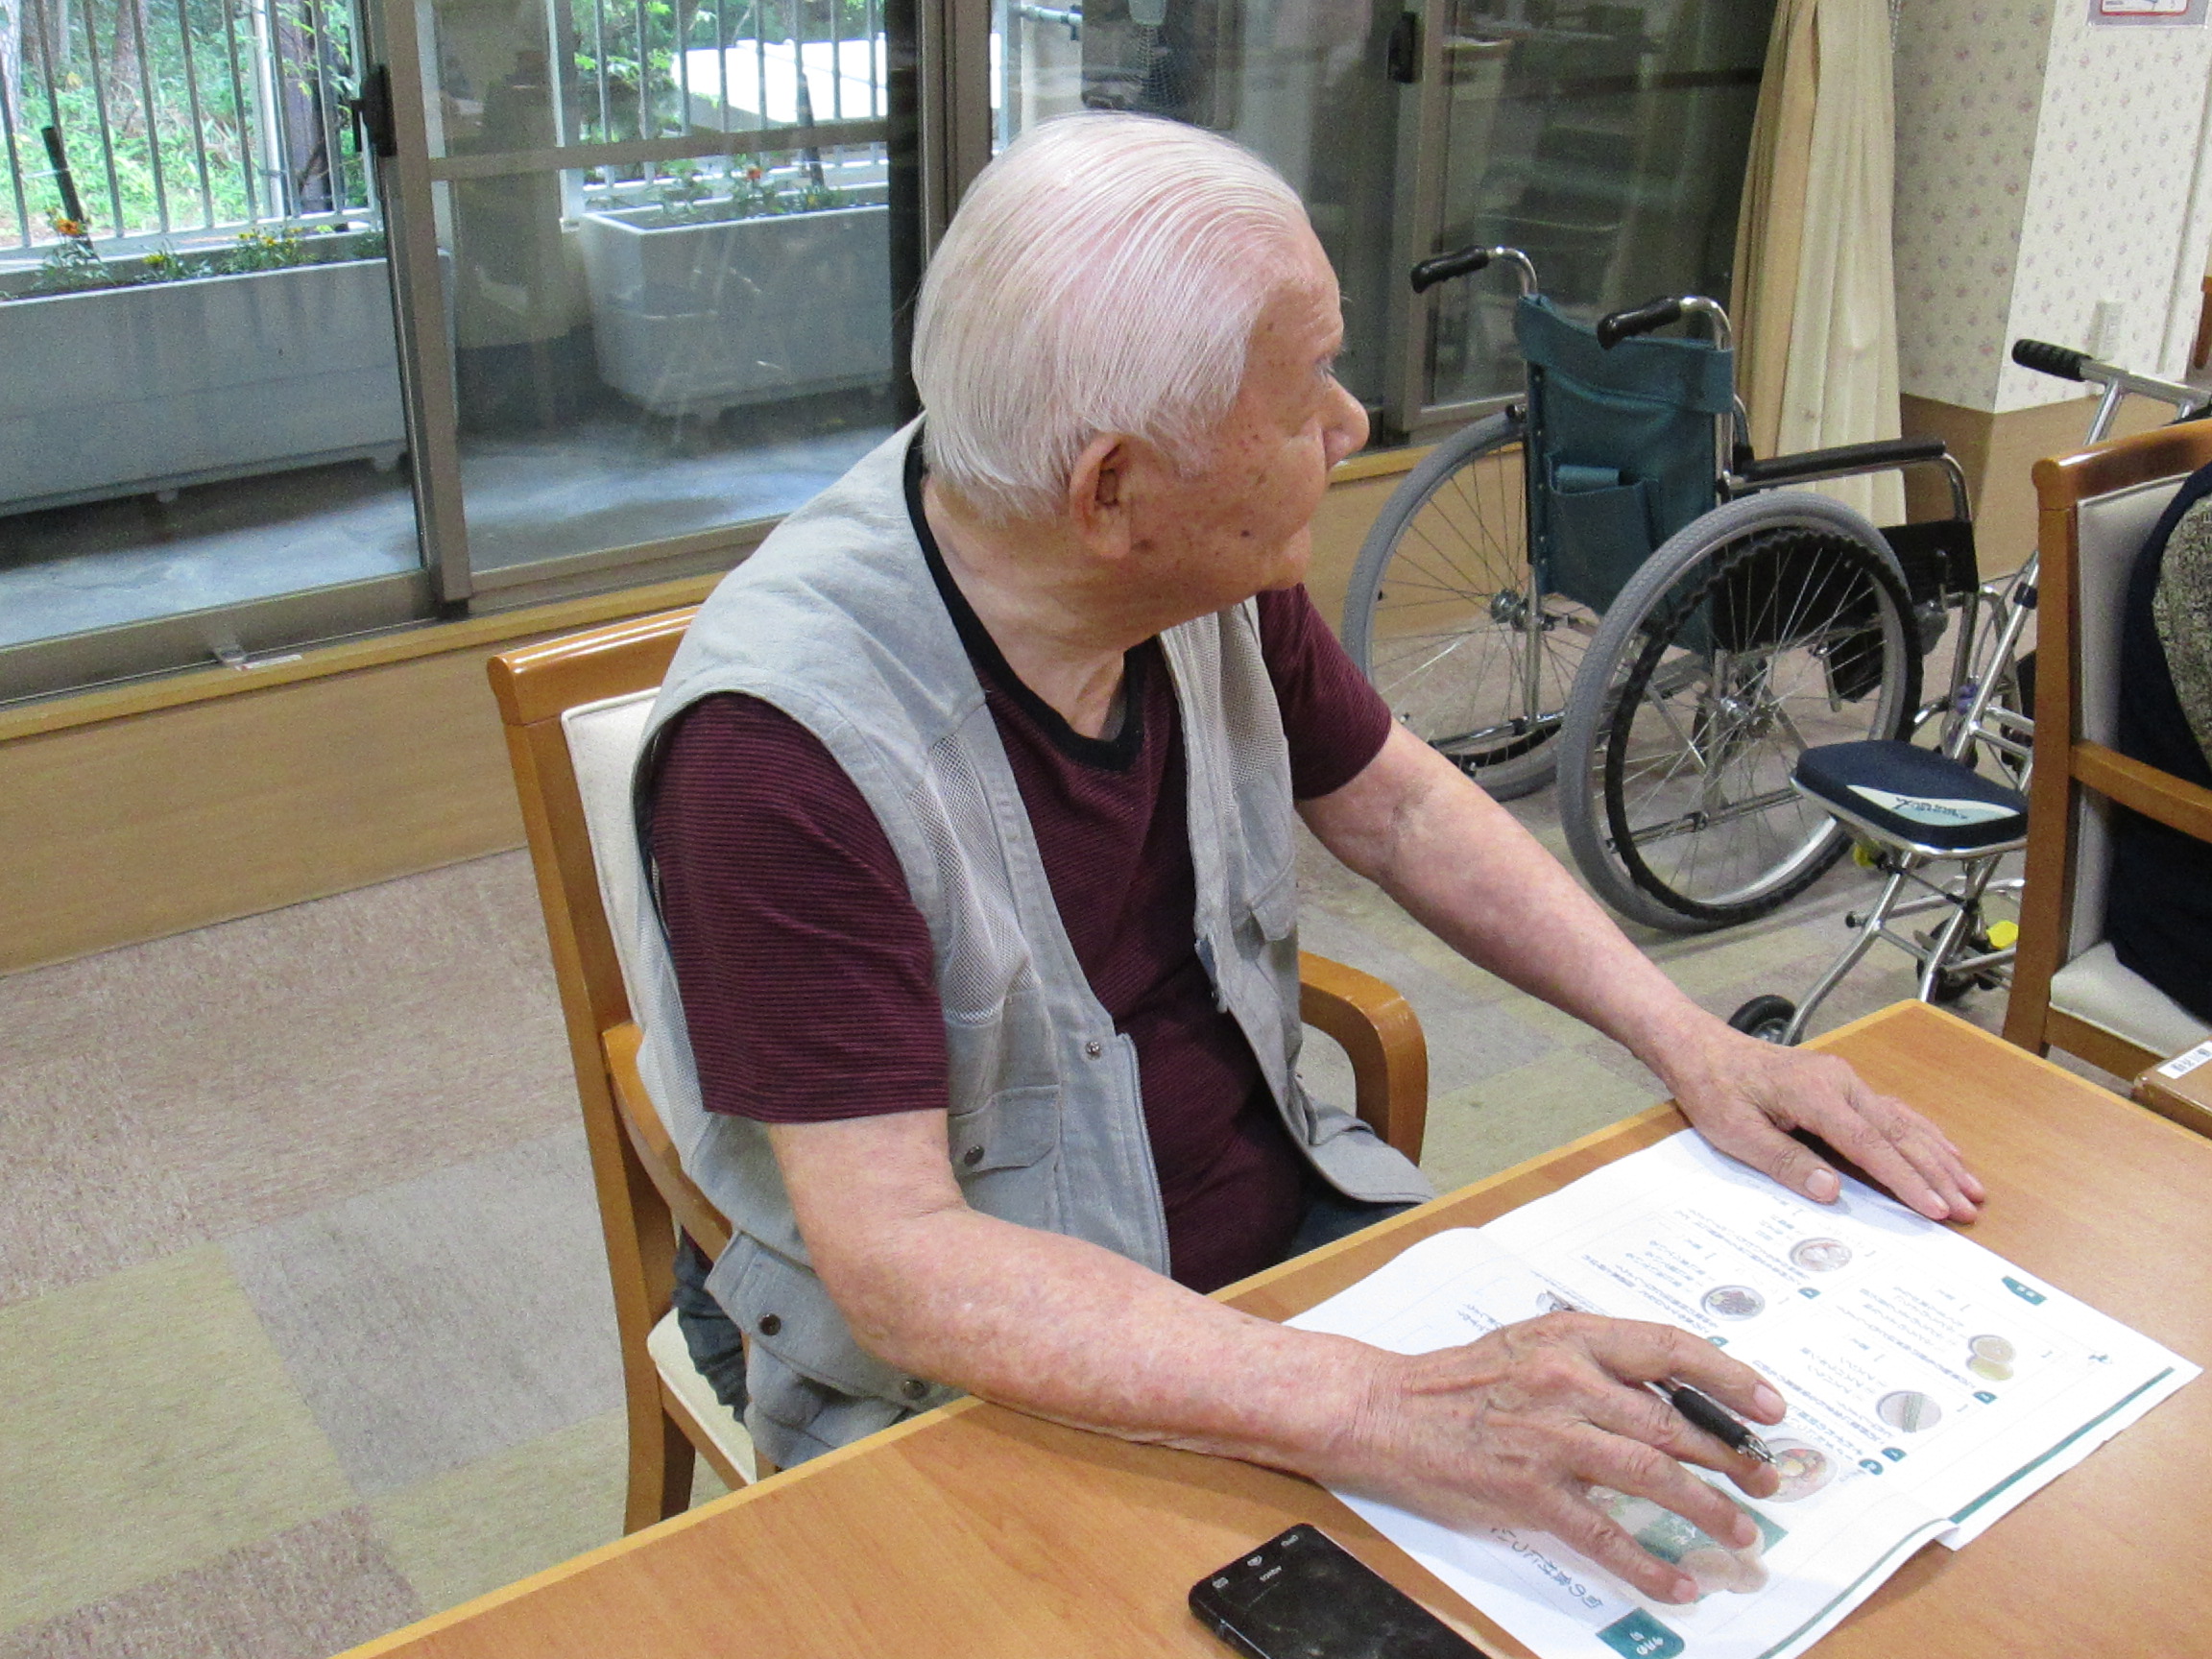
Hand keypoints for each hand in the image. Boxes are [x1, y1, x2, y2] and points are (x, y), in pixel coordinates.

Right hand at [1340, 1313, 1784, 1603]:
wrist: (1388, 1410)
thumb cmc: (1463, 1379)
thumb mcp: (1533, 1342)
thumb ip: (1596, 1360)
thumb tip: (1669, 1391)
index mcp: (1574, 1337)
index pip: (1672, 1351)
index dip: (1730, 1381)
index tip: (1770, 1410)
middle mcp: (1569, 1382)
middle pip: (1674, 1425)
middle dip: (1732, 1458)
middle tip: (1767, 1482)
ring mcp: (1551, 1438)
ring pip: (1652, 1478)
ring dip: (1707, 1510)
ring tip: (1742, 1535)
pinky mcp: (1530, 1491)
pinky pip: (1603, 1534)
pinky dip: (1646, 1563)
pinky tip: (1677, 1582)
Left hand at [1659, 1019, 1983, 1221]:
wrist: (1701, 1049)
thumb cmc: (1715, 1089)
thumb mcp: (1737, 1133)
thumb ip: (1785, 1161)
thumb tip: (1831, 1192)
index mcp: (1816, 1094)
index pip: (1871, 1145)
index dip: (1906, 1180)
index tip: (1935, 1209)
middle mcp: (1841, 1083)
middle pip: (1900, 1134)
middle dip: (1938, 1174)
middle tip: (1970, 1209)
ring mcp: (1845, 1081)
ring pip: (1904, 1122)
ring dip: (1940, 1156)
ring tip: (1972, 1187)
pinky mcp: (1842, 1085)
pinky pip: (1892, 1111)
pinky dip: (1923, 1134)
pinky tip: (1945, 1151)